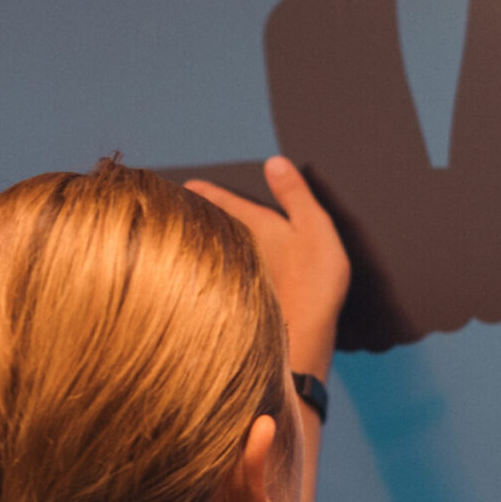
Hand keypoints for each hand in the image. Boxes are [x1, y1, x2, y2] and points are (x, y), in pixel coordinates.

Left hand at [188, 156, 350, 376]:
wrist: (303, 340)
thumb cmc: (312, 281)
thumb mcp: (312, 226)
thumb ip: (294, 194)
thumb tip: (273, 161)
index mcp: (255, 228)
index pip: (225, 203)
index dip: (208, 191)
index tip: (188, 184)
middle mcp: (240, 253)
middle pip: (217, 230)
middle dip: (204, 218)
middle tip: (188, 208)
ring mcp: (240, 280)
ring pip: (220, 255)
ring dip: (211, 246)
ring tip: (202, 238)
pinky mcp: (247, 302)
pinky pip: (227, 278)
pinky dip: (221, 272)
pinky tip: (224, 278)